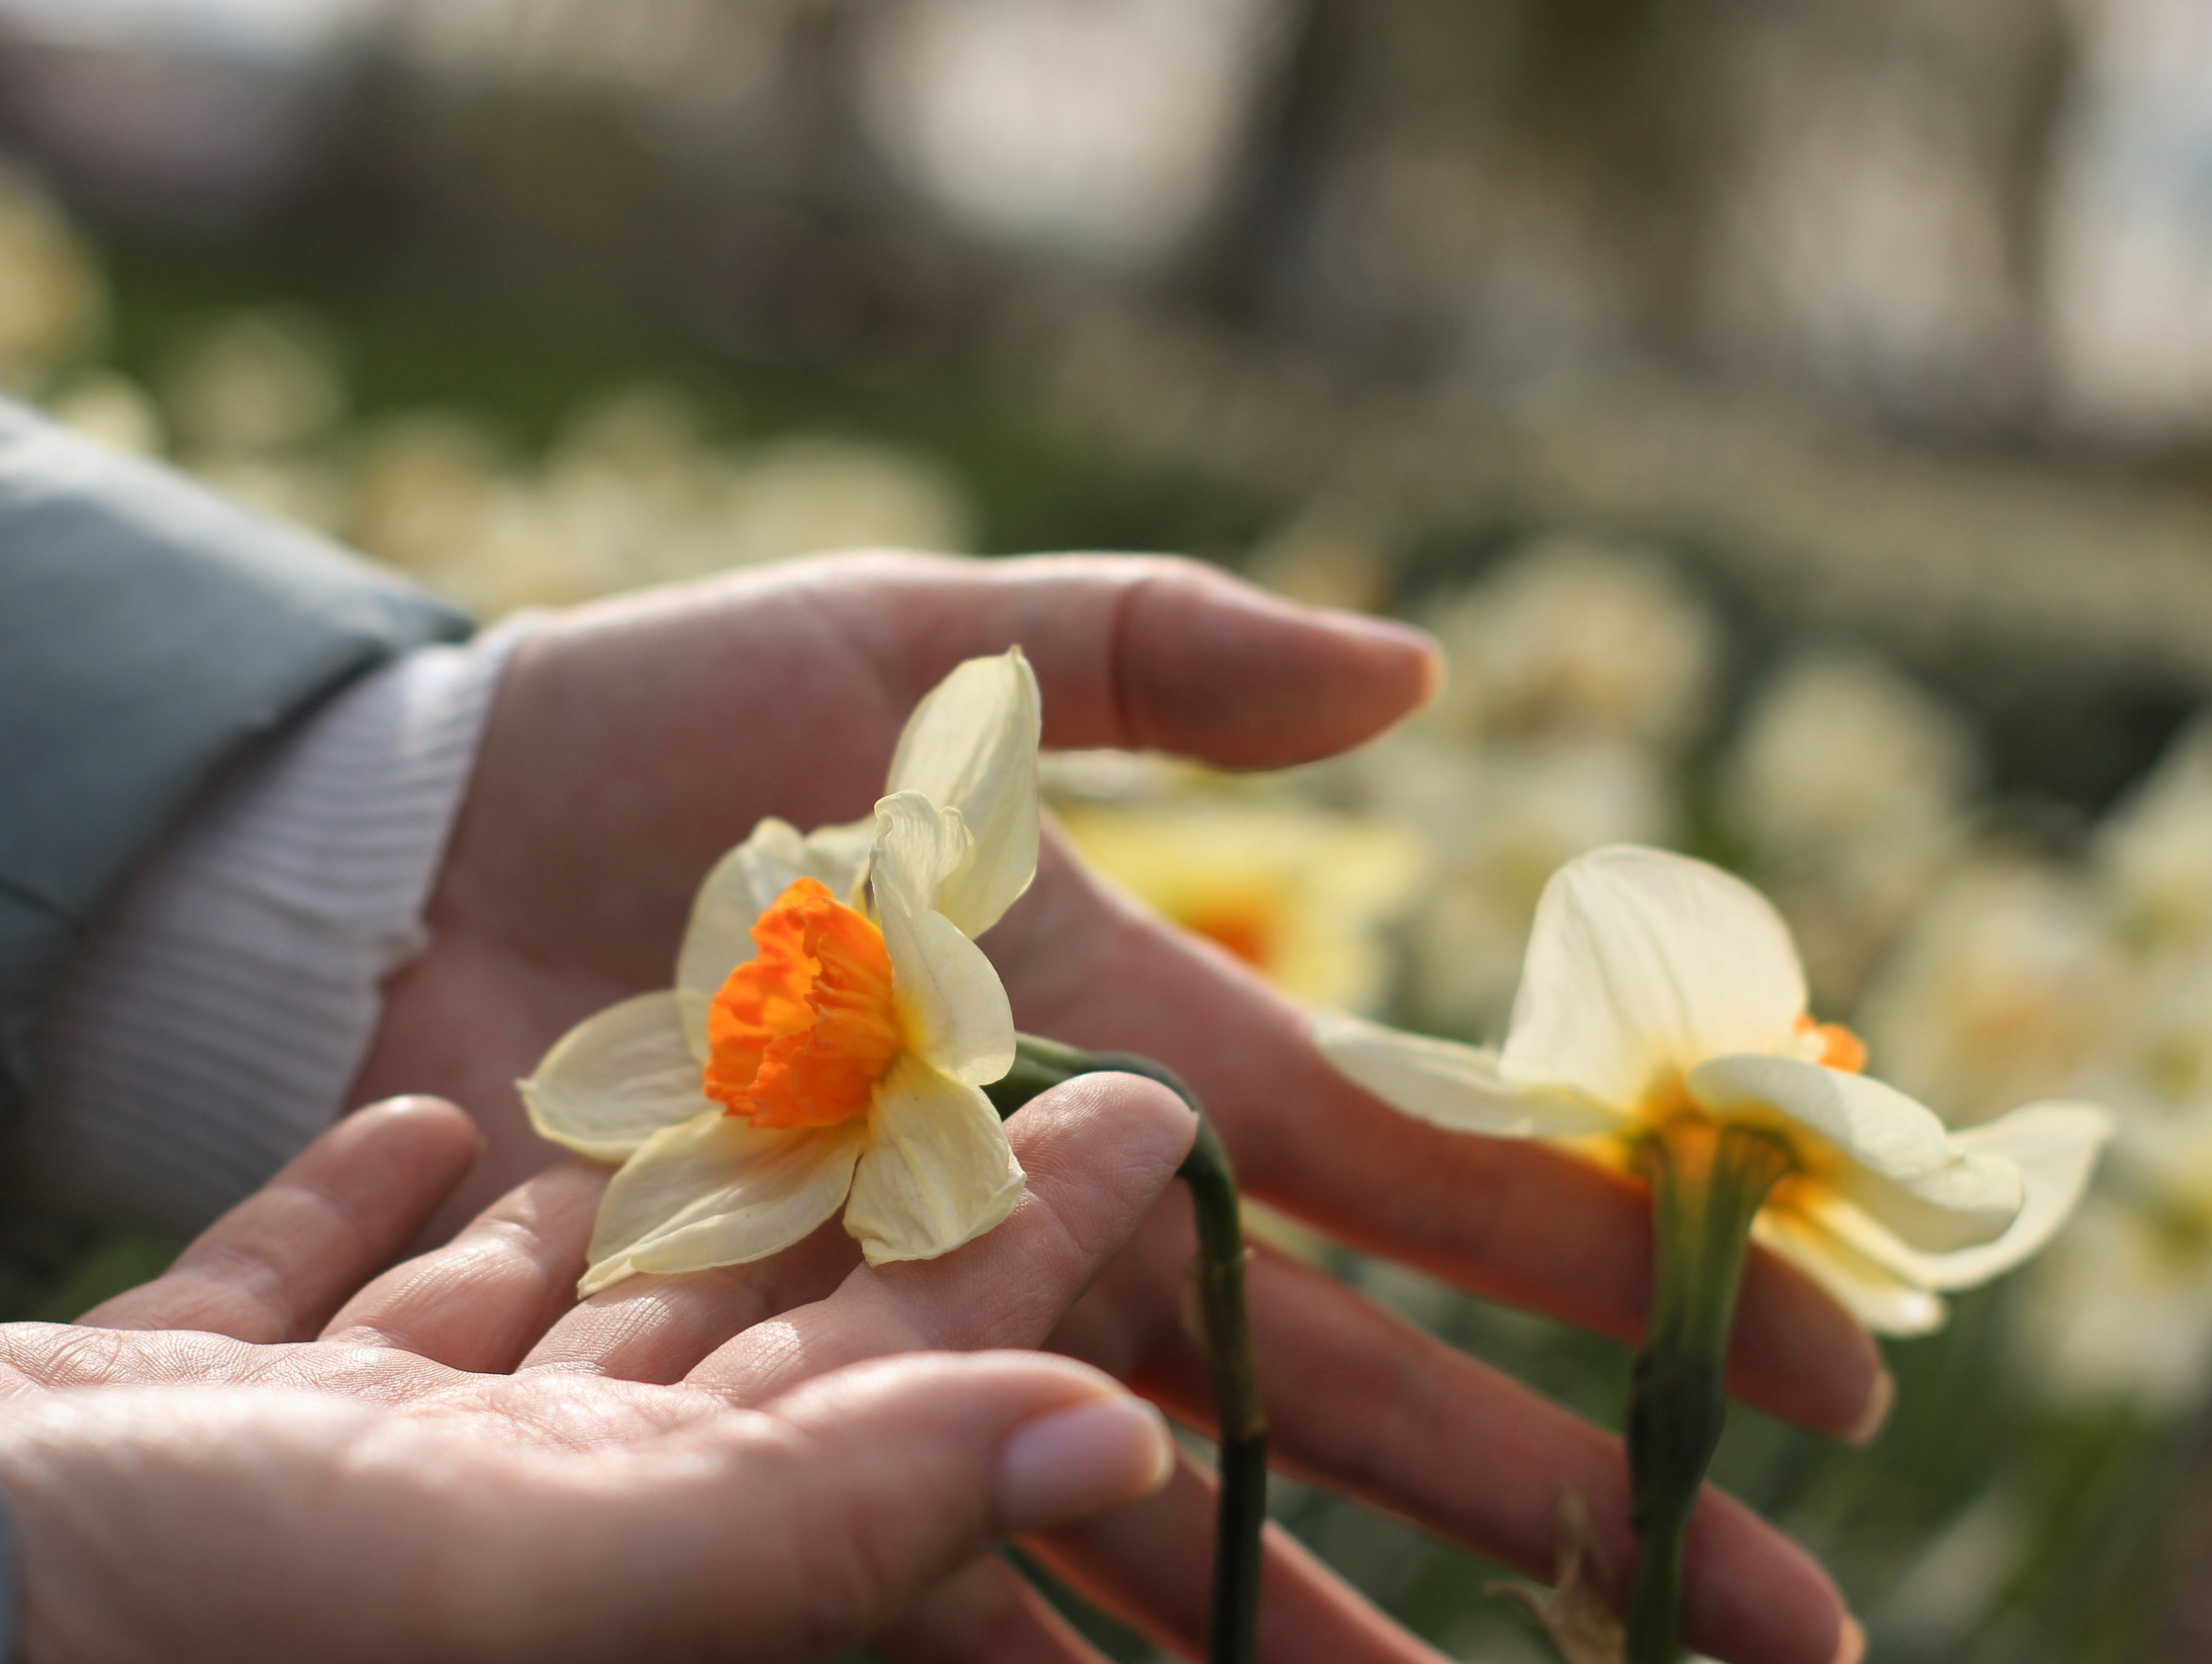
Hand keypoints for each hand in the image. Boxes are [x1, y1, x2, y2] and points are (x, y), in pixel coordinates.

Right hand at [0, 1092, 1195, 1663]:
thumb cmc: (212, 1615)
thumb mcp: (562, 1568)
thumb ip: (841, 1513)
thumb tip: (1112, 1449)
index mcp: (644, 1552)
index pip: (910, 1371)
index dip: (1043, 1243)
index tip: (1157, 1107)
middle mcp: (512, 1534)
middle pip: (746, 1343)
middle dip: (854, 1205)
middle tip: (957, 1049)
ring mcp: (338, 1489)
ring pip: (535, 1329)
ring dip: (624, 1216)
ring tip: (715, 1083)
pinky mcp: (181, 1432)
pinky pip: (319, 1304)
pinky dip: (382, 1217)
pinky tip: (427, 1130)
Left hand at [355, 551, 1877, 1663]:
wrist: (386, 860)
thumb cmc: (650, 731)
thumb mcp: (920, 647)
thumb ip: (1153, 654)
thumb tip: (1419, 668)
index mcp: (1127, 1044)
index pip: (1421, 1176)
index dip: (1615, 1259)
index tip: (1826, 1347)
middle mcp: (1059, 1219)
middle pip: (1354, 1387)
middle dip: (1565, 1503)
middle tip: (1782, 1630)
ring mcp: (918, 1332)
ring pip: (1173, 1507)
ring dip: (1342, 1628)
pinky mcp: (757, 1410)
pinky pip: (928, 1544)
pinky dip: (1071, 1634)